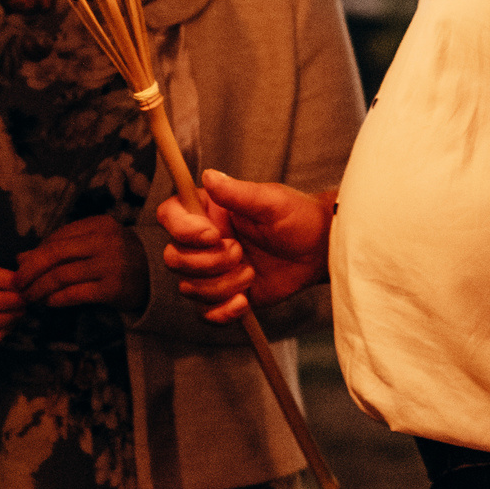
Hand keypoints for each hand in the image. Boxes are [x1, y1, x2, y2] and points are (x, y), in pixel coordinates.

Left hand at [13, 215, 145, 312]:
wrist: (156, 276)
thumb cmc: (119, 258)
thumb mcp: (92, 245)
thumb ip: (60, 249)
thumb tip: (20, 258)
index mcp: (99, 225)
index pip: (57, 237)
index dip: (35, 253)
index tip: (21, 267)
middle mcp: (105, 241)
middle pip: (55, 254)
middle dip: (30, 270)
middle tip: (17, 284)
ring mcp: (110, 264)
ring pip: (62, 275)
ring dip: (39, 288)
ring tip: (28, 296)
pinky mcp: (113, 288)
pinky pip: (76, 293)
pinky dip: (57, 299)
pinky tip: (48, 302)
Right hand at [157, 170, 330, 323]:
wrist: (319, 251)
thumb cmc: (298, 217)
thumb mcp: (270, 200)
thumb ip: (237, 192)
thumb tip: (209, 176)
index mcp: (208, 212)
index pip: (170, 216)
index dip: (182, 229)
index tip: (213, 235)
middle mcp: (204, 241)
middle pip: (174, 258)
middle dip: (207, 262)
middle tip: (239, 253)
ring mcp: (213, 271)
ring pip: (190, 288)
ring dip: (222, 285)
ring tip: (251, 272)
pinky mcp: (225, 296)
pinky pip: (206, 313)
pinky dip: (223, 311)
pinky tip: (244, 300)